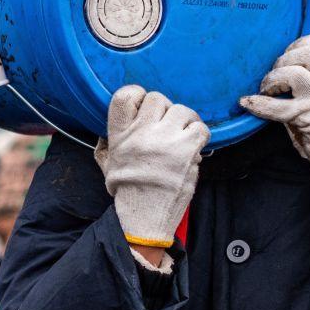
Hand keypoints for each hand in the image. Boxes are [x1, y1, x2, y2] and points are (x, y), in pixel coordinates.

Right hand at [95, 85, 209, 248]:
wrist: (144, 215)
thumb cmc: (130, 190)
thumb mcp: (109, 163)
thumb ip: (109, 142)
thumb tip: (109, 130)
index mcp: (120, 135)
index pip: (124, 96)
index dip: (138, 94)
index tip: (145, 106)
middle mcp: (141, 134)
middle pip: (157, 98)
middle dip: (166, 110)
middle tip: (169, 126)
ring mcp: (164, 140)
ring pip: (181, 110)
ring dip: (185, 122)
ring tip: (183, 136)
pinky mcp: (185, 150)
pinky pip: (200, 127)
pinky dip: (200, 135)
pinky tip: (194, 145)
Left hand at [240, 36, 309, 194]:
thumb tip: (281, 67)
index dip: (302, 42)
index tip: (289, 52)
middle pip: (307, 53)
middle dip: (284, 59)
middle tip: (275, 75)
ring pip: (294, 73)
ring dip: (273, 78)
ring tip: (267, 89)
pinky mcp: (307, 118)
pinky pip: (277, 106)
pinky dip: (258, 103)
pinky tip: (248, 103)